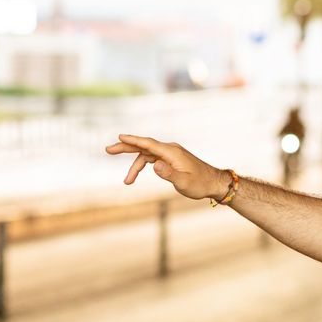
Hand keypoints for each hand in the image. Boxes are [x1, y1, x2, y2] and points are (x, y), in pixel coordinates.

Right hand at [104, 134, 228, 199]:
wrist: (214, 183)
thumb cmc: (200, 184)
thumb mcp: (184, 183)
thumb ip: (169, 174)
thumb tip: (155, 166)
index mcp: (172, 152)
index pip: (148, 144)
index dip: (133, 140)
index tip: (119, 137)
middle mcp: (170, 149)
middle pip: (144, 145)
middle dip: (126, 147)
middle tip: (108, 149)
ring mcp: (170, 153)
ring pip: (147, 155)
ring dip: (135, 166)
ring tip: (127, 181)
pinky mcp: (171, 158)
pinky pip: (152, 158)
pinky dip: (143, 165)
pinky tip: (136, 174)